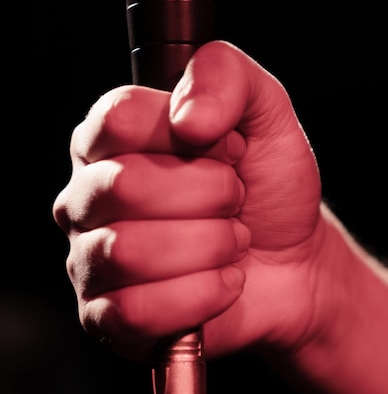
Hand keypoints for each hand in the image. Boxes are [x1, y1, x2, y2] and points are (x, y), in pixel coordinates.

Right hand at [53, 40, 322, 361]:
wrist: (293, 260)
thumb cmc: (267, 183)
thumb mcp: (264, 109)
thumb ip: (226, 77)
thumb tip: (187, 119)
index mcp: (111, 136)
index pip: (119, 118)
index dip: (189, 136)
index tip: (230, 149)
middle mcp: (89, 192)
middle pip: (124, 186)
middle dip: (208, 195)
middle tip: (234, 200)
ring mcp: (90, 256)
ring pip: (128, 251)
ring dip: (208, 246)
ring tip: (230, 241)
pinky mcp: (106, 316)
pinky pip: (137, 310)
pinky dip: (200, 295)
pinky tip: (221, 283)